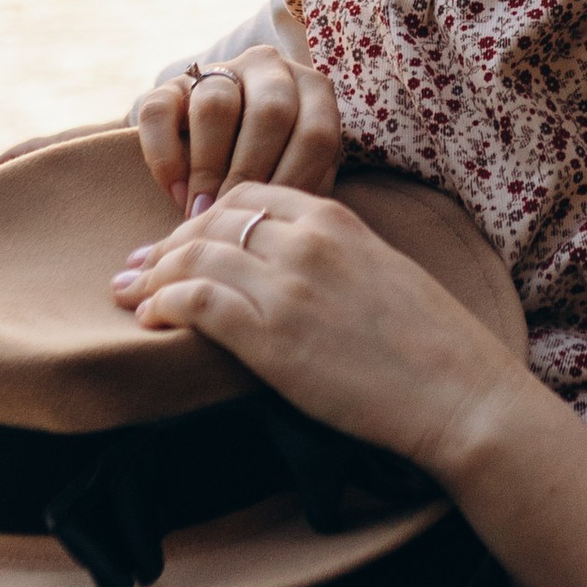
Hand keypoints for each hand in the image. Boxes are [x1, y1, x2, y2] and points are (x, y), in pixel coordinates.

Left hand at [110, 182, 528, 480]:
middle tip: (136, 268)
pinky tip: (151, 319)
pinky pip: (198, 303)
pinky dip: (165, 304)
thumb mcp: (381, 269)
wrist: (457, 392)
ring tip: (129, 294)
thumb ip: (333, 254)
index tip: (182, 240)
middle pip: (211, 223)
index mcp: (334, 218)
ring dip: (152, 275)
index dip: (204, 216)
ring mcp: (287, 286)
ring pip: (194, 257)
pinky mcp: (272, 337)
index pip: (246, 194)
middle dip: (165, 244)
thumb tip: (288, 266)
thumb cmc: (431, 343)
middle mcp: (305, 241)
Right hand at [133, 44, 343, 216]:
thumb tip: (277, 222)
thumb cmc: (275, 173)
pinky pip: (159, 113)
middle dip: (251, 173)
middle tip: (236, 215)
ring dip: (209, 168)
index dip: (296, 182)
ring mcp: (217, 72)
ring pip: (215, 105)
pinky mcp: (169, 86)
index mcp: (311, 89)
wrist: (226, 151)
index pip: (316, 133)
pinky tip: (177, 193)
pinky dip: (166, 158)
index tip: (274, 219)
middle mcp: (268, 69)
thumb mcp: (300, 175)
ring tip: (203, 211)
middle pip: (269, 112)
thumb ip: (301, 190)